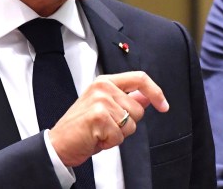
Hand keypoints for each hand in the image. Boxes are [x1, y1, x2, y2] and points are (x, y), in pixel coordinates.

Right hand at [48, 71, 168, 165]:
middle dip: (128, 124)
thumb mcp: (105, 107)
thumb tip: (148, 97)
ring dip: (118, 134)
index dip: (156, 92)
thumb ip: (126, 99)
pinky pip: (120, 136)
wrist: (58, 144)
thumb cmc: (81, 127)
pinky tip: (95, 138)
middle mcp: (103, 87)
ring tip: (100, 132)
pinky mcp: (99, 117)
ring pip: (131, 124)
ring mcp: (101, 101)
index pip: (140, 78)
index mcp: (105, 81)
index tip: (163, 105)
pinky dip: (110, 142)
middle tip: (107, 126)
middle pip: (138, 109)